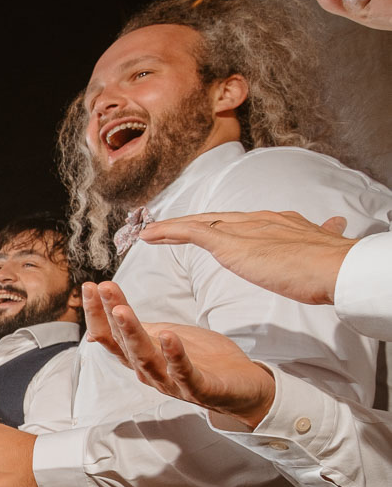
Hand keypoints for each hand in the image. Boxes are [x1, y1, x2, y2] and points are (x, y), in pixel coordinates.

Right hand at [83, 282, 276, 428]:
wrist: (246, 390)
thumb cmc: (208, 362)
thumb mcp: (172, 337)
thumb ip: (145, 330)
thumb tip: (115, 313)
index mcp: (143, 359)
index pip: (112, 336)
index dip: (99, 313)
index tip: (91, 286)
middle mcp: (151, 373)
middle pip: (123, 345)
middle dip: (110, 316)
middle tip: (102, 289)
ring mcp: (173, 383)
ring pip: (146, 359)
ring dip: (132, 334)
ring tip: (122, 310)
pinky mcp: (200, 389)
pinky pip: (184, 373)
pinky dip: (174, 355)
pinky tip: (168, 336)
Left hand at [139, 211, 353, 306]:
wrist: (339, 268)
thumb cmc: (334, 265)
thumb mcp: (326, 244)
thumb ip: (323, 234)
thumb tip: (336, 225)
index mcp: (279, 223)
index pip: (239, 222)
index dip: (218, 225)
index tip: (202, 228)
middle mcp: (260, 220)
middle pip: (215, 219)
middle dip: (189, 223)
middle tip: (163, 228)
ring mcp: (245, 229)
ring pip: (199, 223)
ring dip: (171, 227)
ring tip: (148, 232)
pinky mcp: (233, 243)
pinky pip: (193, 233)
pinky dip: (169, 232)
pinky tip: (150, 235)